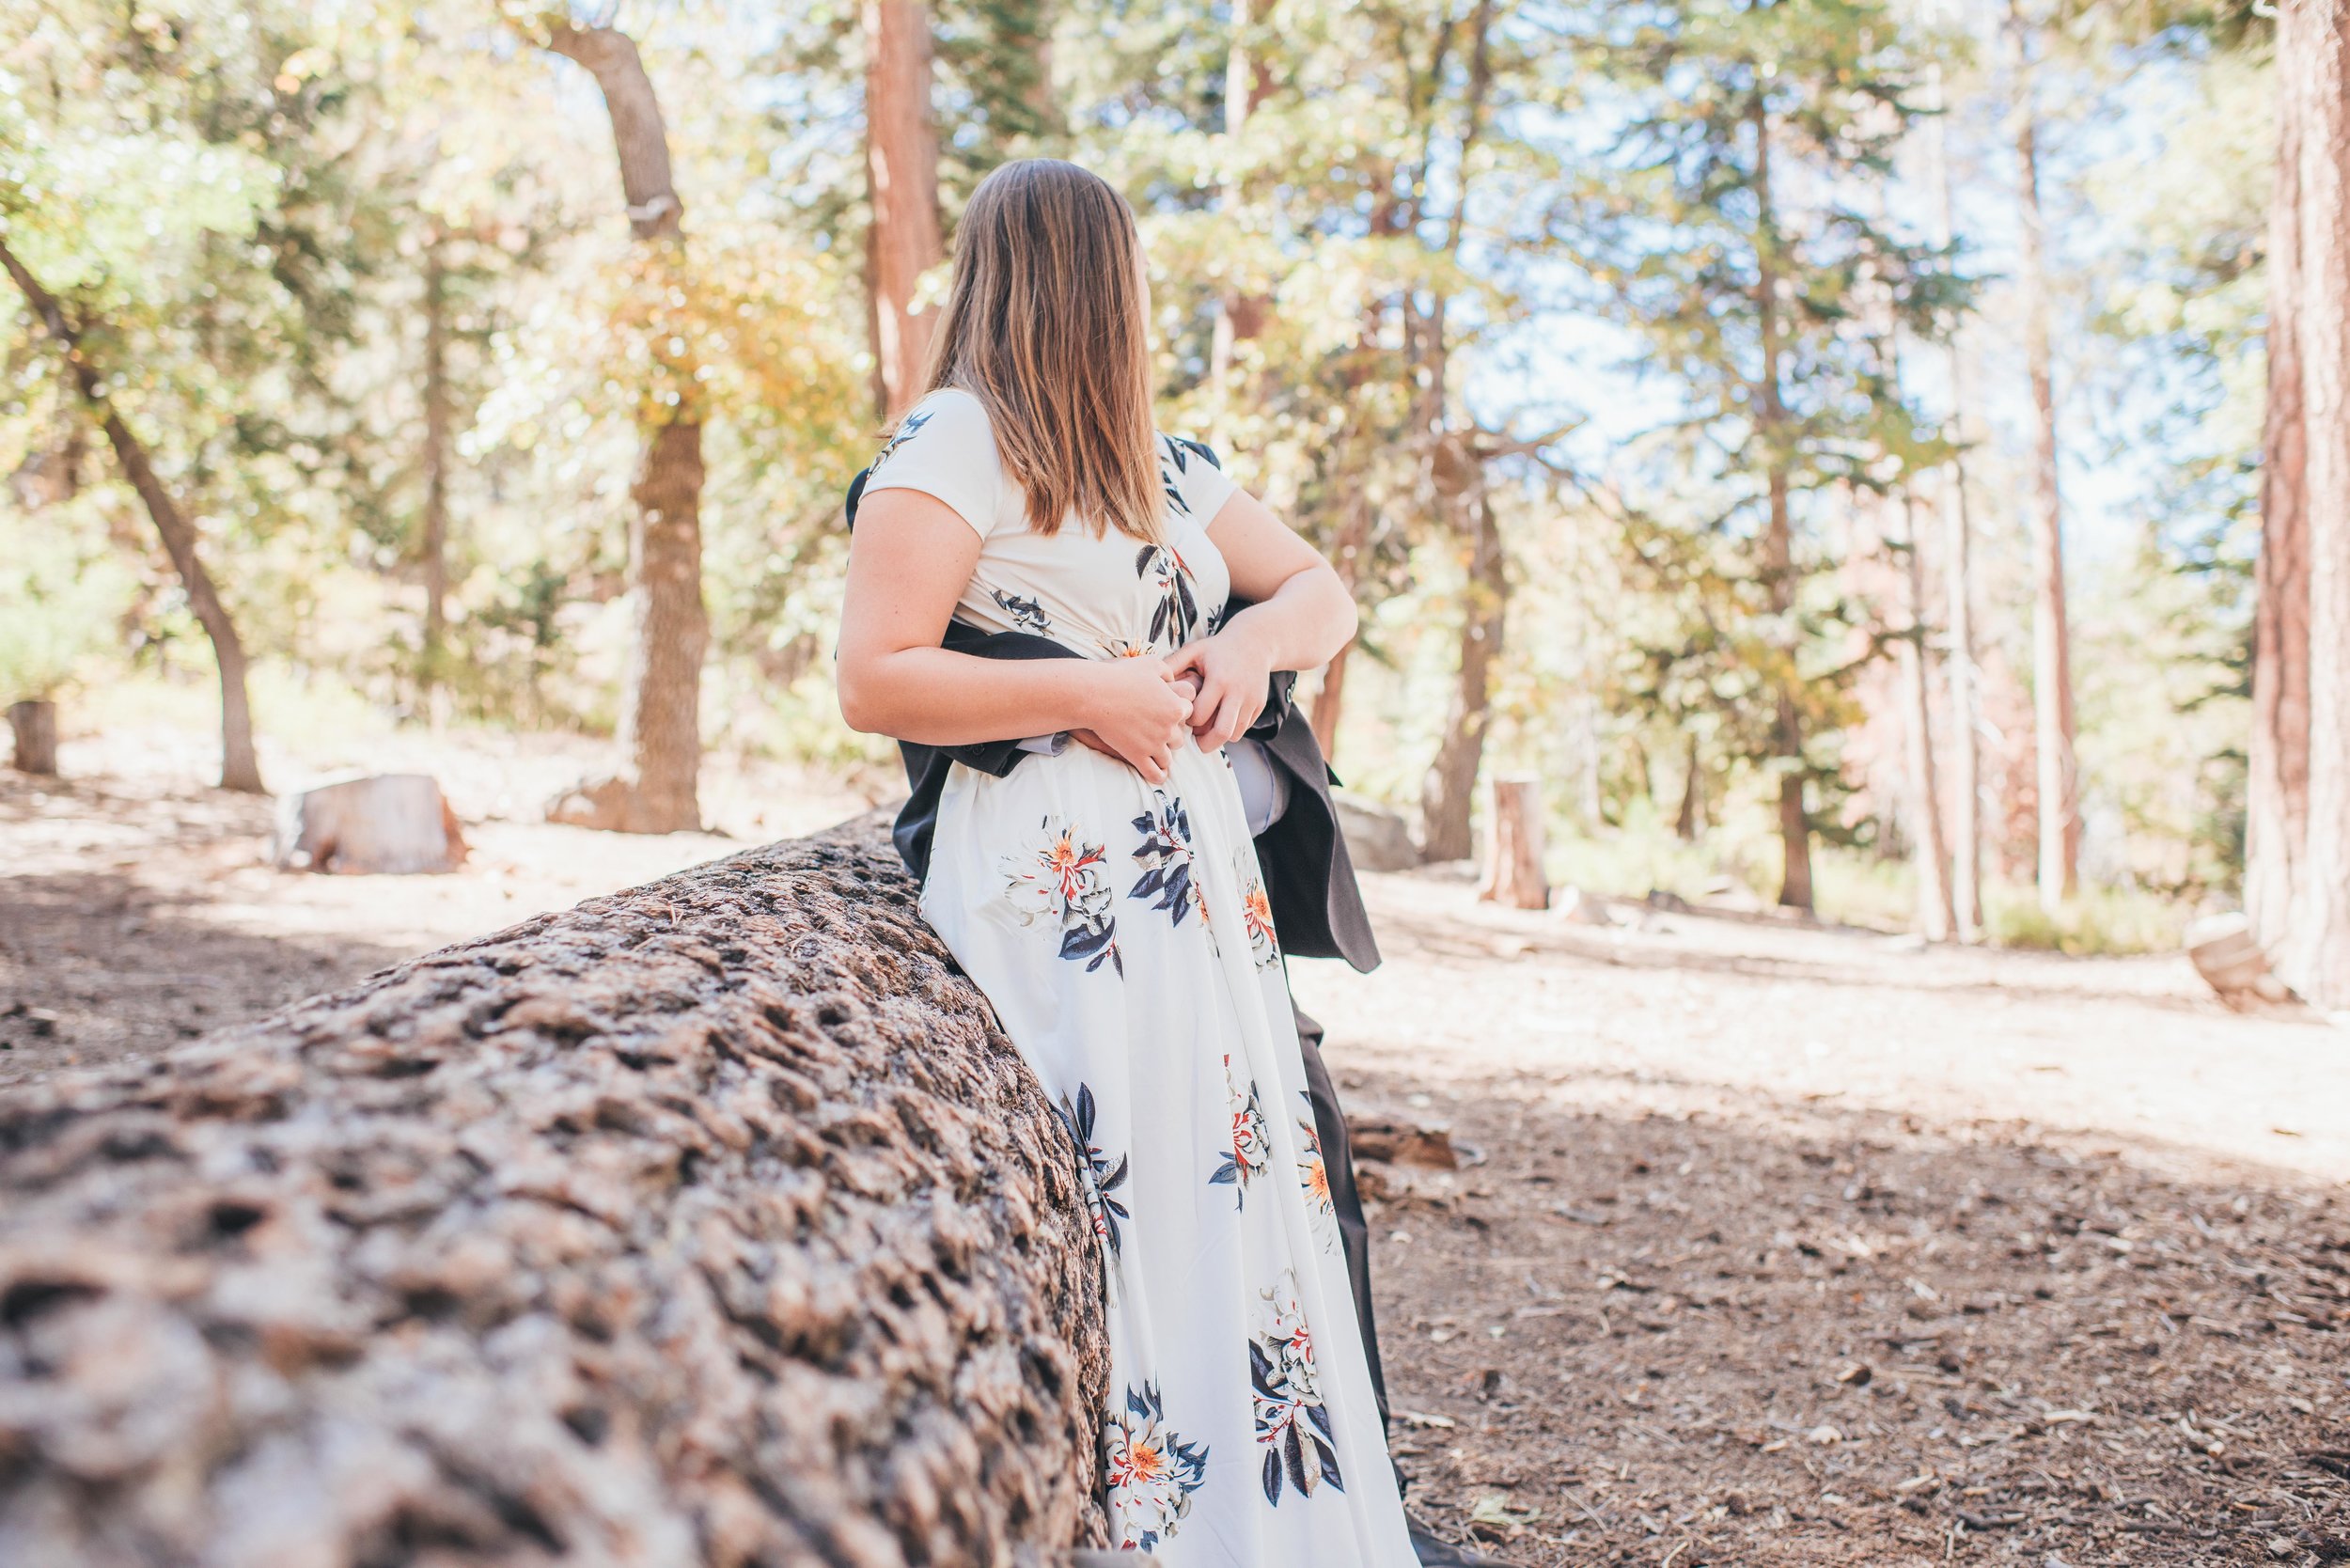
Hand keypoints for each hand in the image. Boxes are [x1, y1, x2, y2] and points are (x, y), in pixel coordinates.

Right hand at [1079, 657, 1194, 782]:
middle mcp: (1168, 728)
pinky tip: (1156, 771)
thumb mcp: (1151, 663)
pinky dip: (1158, 775)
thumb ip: (1168, 672)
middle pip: (1179, 738)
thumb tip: (1172, 680)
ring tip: (1152, 749)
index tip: (1164, 707)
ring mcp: (1153, 745)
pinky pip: (1155, 774)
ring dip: (1163, 753)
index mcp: (1175, 706)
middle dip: (1170, 734)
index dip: (1177, 709)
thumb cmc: (1121, 676)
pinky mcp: (1137, 756)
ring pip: (1168, 757)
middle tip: (1155, 729)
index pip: (1189, 713)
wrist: (1094, 695)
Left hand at [1166, 626, 1271, 750]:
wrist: (1255, 642)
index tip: (1185, 716)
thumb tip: (1152, 681)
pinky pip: (1244, 728)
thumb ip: (1173, 664)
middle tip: (1196, 742)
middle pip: (1222, 732)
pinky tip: (1221, 720)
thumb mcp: (1194, 650)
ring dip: (1219, 737)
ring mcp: (1251, 700)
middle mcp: (1237, 692)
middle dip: (1206, 743)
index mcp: (1218, 680)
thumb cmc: (1217, 648)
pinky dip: (1232, 730)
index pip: (1199, 716)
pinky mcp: (1260, 705)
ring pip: (1234, 734)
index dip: (1188, 721)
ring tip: (1208, 730)